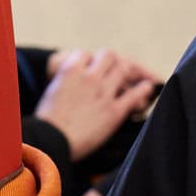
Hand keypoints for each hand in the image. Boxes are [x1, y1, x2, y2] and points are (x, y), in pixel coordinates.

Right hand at [36, 47, 157, 160]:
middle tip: (112, 69)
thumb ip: (63, 82)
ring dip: (127, 73)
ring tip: (133, 77)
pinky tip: (148, 87)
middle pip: (108, 55)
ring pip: (124, 70)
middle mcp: (89, 77)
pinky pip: (135, 95)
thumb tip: (69, 80)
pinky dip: (144, 90)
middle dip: (110, 61)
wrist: (50, 142)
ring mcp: (103, 93)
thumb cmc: (46, 122)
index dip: (89, 60)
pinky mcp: (114, 111)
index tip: (91, 66)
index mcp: (70, 71)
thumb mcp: (50, 93)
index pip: (84, 53)